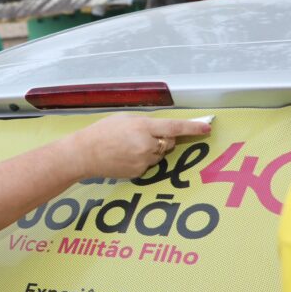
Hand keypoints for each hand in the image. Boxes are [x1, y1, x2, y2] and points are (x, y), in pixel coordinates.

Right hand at [66, 114, 210, 178]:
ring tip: (127, 147)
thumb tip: (163, 129)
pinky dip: (142, 160)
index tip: (207, 127)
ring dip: (151, 150)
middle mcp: (146, 145)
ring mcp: (143, 161)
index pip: (175, 127)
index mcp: (143, 127)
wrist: (83, 154)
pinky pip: (149, 164)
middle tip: (140, 136)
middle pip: (169, 142)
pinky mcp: (139, 172)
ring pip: (159, 154)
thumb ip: (145, 123)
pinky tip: (125, 157)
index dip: (193, 128)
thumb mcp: (124, 119)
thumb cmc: (101, 133)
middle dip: (162, 138)